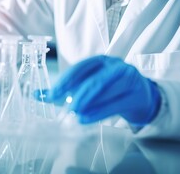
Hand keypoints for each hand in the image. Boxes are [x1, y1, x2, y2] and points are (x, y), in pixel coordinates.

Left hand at [46, 55, 160, 125]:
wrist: (142, 96)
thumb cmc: (111, 90)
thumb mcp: (89, 86)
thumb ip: (65, 91)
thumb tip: (37, 95)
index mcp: (100, 61)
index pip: (80, 68)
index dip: (65, 81)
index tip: (52, 95)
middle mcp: (114, 65)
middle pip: (93, 79)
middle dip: (77, 94)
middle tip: (65, 109)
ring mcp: (128, 77)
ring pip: (105, 90)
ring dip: (88, 103)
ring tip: (74, 114)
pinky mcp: (136, 94)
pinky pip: (115, 103)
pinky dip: (98, 112)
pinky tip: (85, 119)